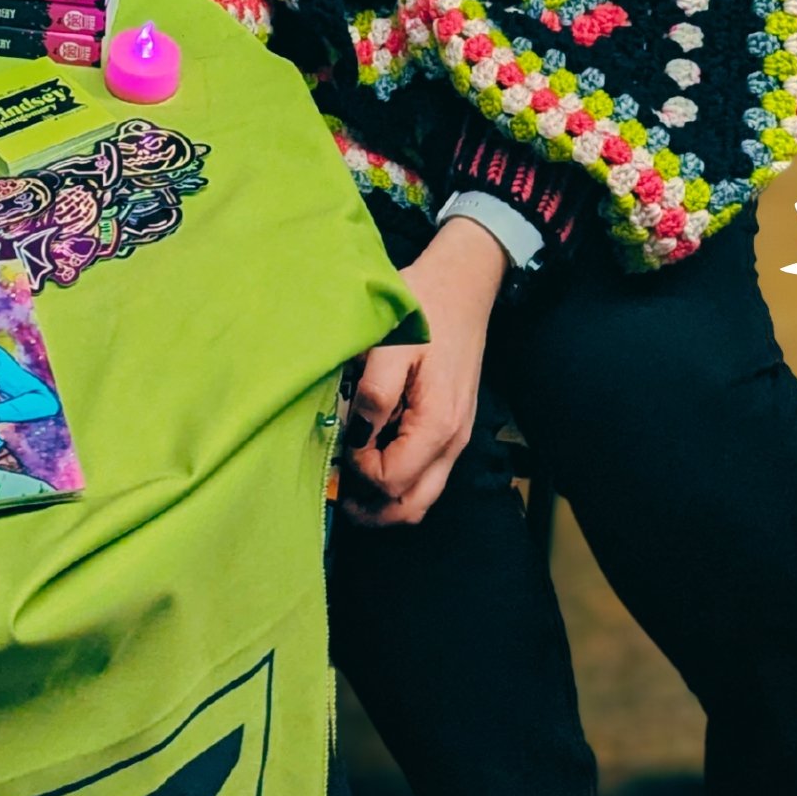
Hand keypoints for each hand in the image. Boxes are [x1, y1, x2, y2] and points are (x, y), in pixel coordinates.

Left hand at [340, 217, 506, 528]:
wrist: (462, 286)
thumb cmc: (423, 310)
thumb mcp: (390, 346)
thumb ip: (374, 396)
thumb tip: (356, 439)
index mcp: (437, 425)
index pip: (391, 481)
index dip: (356, 476)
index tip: (334, 451)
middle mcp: (453, 442)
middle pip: (412, 507)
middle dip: (371, 509)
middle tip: (334, 494)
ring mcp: (456, 438)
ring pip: (421, 497)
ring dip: (384, 500)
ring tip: (348, 483)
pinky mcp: (452, 429)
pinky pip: (426, 475)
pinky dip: (399, 481)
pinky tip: (372, 458)